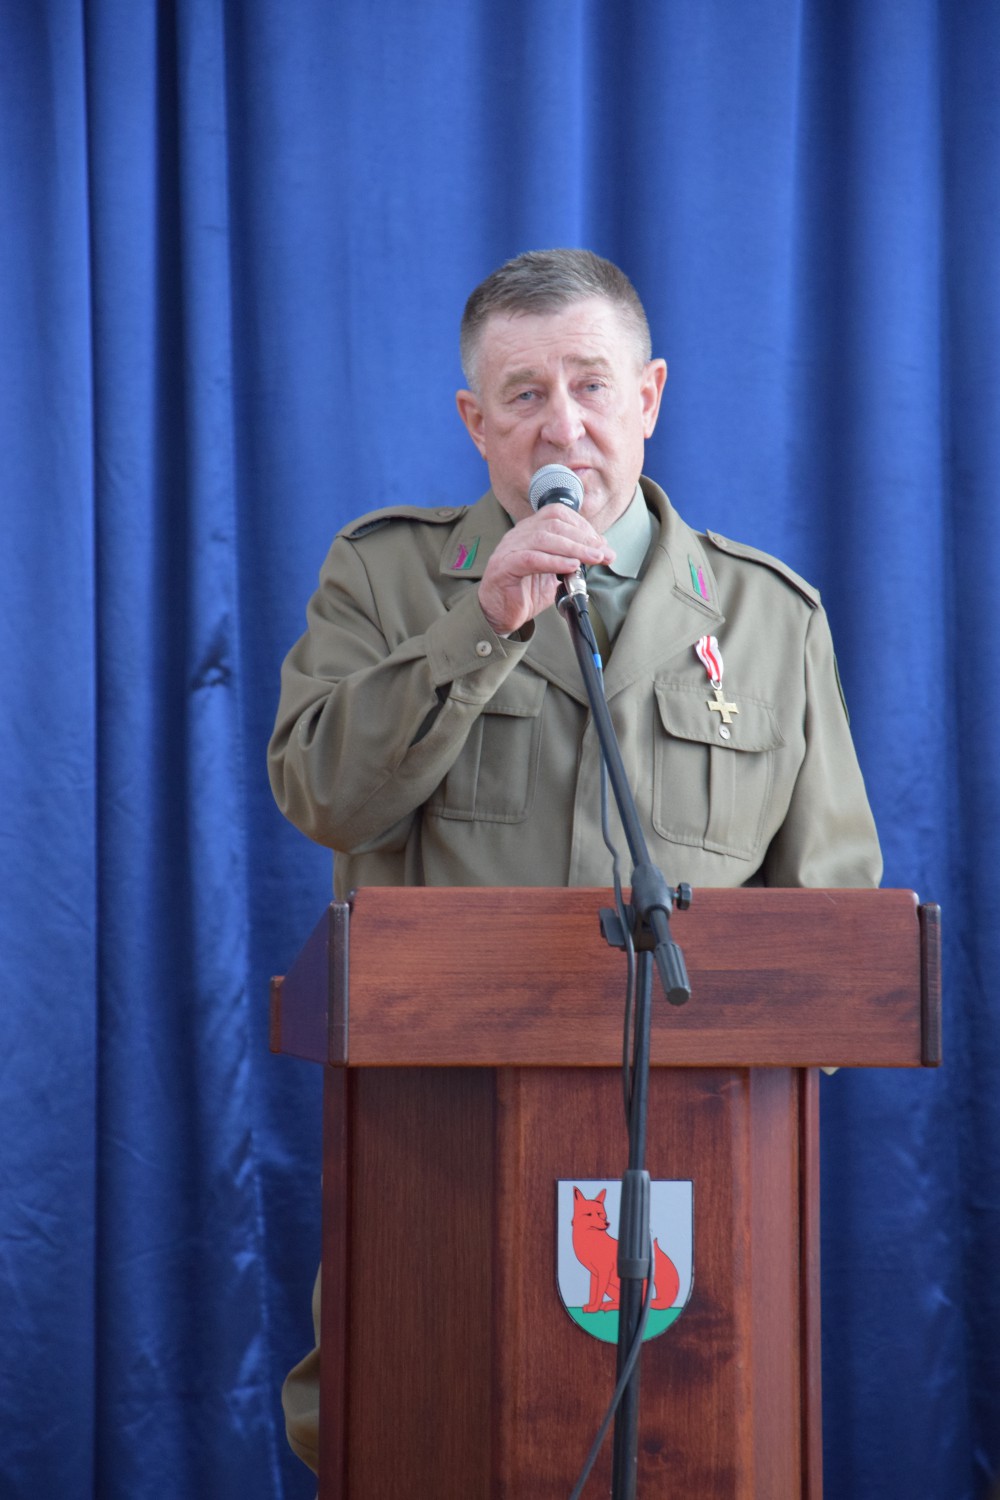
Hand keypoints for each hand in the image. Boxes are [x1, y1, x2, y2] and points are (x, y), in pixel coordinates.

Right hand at [478, 508, 614, 636]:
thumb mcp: (553, 573)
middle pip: (554, 524)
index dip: (582, 525)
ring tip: (594, 559)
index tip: (600, 543)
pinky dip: (554, 561)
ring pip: (544, 538)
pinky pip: (531, 558)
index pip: (557, 513)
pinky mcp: (504, 567)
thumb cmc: (524, 593)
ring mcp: (509, 549)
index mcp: (529, 531)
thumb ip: (571, 559)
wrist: (499, 615)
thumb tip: (598, 551)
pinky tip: (571, 566)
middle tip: (604, 553)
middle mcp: (518, 535)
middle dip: (584, 538)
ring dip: (575, 548)